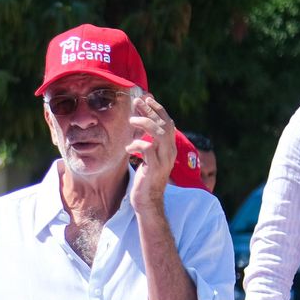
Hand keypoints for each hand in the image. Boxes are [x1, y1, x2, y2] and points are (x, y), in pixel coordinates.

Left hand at [127, 96, 177, 213]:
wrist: (148, 201)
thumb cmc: (146, 177)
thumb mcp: (148, 156)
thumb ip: (148, 141)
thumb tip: (141, 122)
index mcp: (169, 147)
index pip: (168, 122)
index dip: (158, 109)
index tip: (146, 98)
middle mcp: (170, 152)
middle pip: (165, 125)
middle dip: (151, 111)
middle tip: (137, 101)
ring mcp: (164, 160)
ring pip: (160, 134)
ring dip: (145, 124)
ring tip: (131, 121)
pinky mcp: (154, 169)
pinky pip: (148, 150)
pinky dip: (138, 145)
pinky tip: (128, 147)